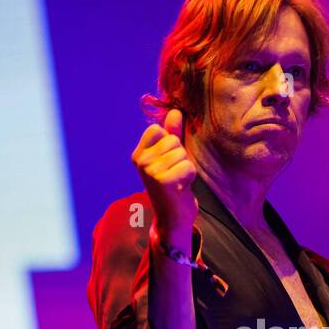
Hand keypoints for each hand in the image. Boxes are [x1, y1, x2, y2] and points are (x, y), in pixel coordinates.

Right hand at [132, 108, 198, 244]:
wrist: (173, 217)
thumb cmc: (173, 185)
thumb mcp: (170, 157)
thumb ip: (172, 134)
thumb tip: (175, 111)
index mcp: (139, 154)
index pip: (157, 129)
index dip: (170, 144)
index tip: (168, 162)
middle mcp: (140, 162)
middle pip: (172, 141)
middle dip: (180, 157)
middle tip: (174, 174)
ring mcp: (150, 171)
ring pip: (181, 153)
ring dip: (185, 168)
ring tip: (177, 181)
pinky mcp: (164, 181)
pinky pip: (188, 166)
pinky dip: (189, 177)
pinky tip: (181, 188)